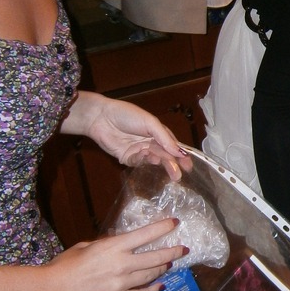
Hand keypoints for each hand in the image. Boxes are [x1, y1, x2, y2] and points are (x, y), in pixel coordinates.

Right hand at [43, 218, 187, 290]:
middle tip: (183, 249)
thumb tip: (120, 244)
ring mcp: (121, 284)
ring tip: (169, 264)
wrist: (52, 290)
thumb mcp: (86, 246)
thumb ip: (107, 245)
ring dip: (163, 269)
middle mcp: (122, 265)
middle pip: (156, 257)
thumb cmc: (65, 265)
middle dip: (173, 252)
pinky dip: (153, 290)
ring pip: (151, 276)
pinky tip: (159, 286)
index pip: (146, 235)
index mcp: (113, 247)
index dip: (163, 228)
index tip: (175, 223)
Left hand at [63, 91, 190, 179]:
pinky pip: (138, 163)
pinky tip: (144, 155)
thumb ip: (164, 138)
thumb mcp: (150, 122)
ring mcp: (139, 151)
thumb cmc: (127, 115)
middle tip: (177, 176)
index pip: (173, 146)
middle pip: (164, 156)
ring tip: (162, 164)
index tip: (188, 166)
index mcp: (158, 133)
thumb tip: (179, 152)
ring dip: (158, 163)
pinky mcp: (127, 158)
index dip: (181, 156)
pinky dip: (142, 160)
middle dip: (172, 165)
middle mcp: (150, 143)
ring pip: (153, 160)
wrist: (101, 117)